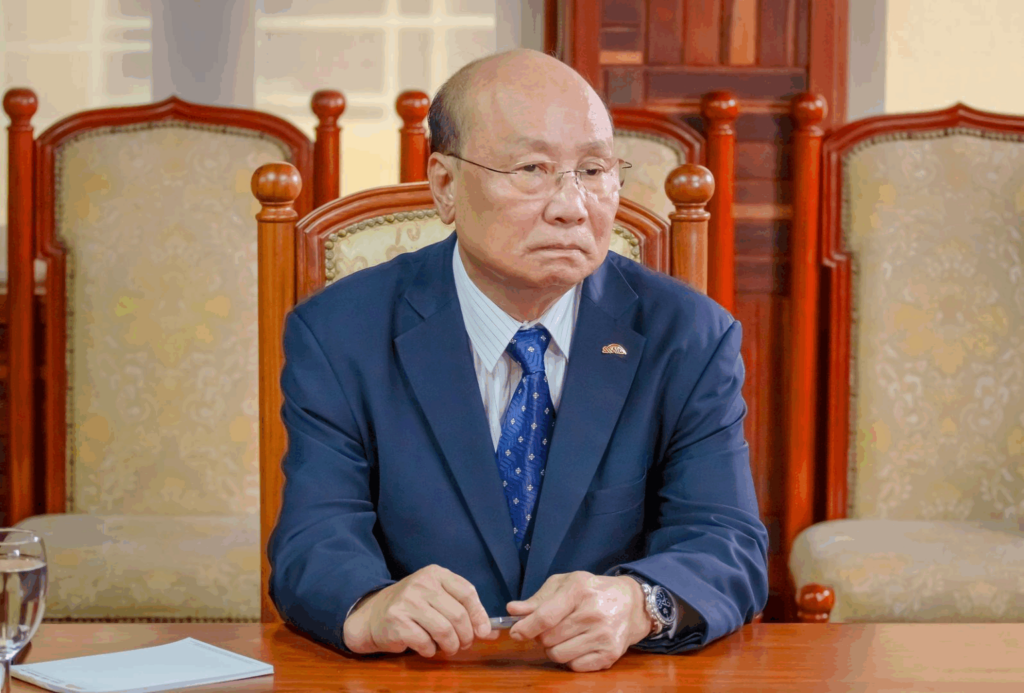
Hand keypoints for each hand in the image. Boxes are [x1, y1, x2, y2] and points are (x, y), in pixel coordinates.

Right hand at [342, 564, 498, 656]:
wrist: (373, 615)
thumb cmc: (412, 606)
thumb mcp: (437, 598)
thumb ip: (464, 610)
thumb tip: (491, 632)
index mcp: (435, 573)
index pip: (467, 592)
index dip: (479, 615)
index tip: (484, 632)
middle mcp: (421, 583)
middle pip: (457, 615)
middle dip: (466, 636)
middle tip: (464, 644)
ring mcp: (407, 602)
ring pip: (444, 631)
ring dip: (451, 646)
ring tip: (449, 648)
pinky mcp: (397, 622)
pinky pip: (425, 643)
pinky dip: (431, 651)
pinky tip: (428, 648)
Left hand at [506, 571, 651, 671]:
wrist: (631, 604)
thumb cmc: (592, 591)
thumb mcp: (566, 584)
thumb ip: (538, 599)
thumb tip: (513, 610)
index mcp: (579, 590)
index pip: (546, 617)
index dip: (526, 627)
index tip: (516, 632)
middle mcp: (593, 614)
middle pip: (548, 638)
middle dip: (541, 636)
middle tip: (550, 628)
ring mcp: (603, 636)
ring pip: (558, 655)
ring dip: (554, 649)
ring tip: (564, 636)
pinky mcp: (610, 655)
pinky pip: (574, 666)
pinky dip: (570, 658)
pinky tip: (579, 644)